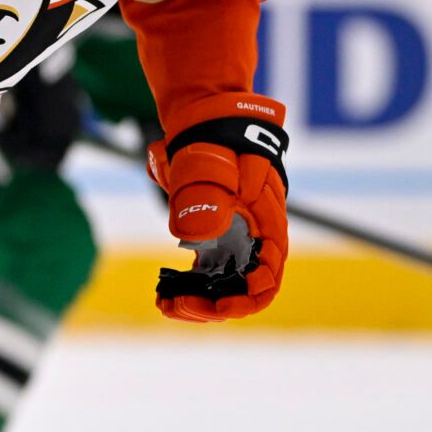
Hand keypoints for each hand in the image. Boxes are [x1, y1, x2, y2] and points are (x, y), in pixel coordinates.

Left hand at [148, 91, 288, 321]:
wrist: (207, 123)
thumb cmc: (215, 144)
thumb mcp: (210, 169)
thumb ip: (205, 202)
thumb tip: (191, 236)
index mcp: (267, 229)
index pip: (265, 281)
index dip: (243, 302)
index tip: (216, 308)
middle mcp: (255, 242)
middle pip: (242, 292)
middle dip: (210, 306)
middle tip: (174, 306)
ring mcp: (235, 242)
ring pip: (223, 287)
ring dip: (197, 301)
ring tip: (165, 305)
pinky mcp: (216, 240)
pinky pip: (207, 275)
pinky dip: (189, 287)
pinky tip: (164, 292)